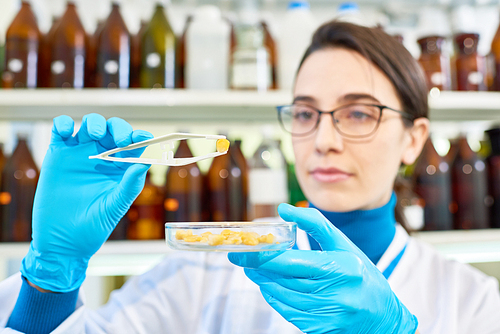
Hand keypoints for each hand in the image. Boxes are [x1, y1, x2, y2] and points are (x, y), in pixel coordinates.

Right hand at [21, 114, 152, 292]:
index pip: (134, 144)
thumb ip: (130, 184)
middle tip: (121, 139)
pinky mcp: (57, 155)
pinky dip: (63, 123)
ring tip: (96, 134)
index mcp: (120, 168)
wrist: (62, 240)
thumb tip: (146, 163)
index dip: (140, 137)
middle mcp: (102, 157)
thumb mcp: (116, 206)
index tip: (143, 138)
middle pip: (113, 130)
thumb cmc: (94, 226)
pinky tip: (67, 131)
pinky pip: (59, 130)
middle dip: (119, 128)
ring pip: (90, 125)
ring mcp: (79, 154)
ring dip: (95, 122)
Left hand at [228, 203, 417, 333]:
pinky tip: (268, 286)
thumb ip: (314, 224)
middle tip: (240, 256)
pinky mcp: (320, 328)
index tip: (246, 248)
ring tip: (252, 269)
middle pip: (283, 279)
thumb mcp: (344, 244)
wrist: (383, 317)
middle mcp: (334, 293)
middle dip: (258, 267)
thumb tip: (283, 209)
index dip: (266, 256)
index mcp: (341, 268)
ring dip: (263, 281)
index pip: (294, 262)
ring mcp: (327, 314)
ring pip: (282, 296)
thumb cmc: (363, 275)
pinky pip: (288, 312)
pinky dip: (274, 298)